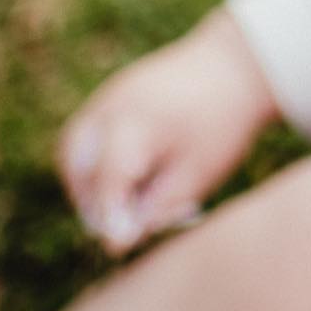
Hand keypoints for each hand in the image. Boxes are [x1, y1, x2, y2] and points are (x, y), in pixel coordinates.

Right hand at [56, 8, 278, 253]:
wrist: (236, 64)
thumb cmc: (223, 122)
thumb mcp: (201, 170)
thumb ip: (158, 205)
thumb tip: (118, 240)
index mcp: (140, 120)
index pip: (110, 176)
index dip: (110, 214)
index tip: (118, 246)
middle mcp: (114, 104)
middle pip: (78, 164)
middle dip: (92, 202)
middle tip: (119, 228)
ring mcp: (107, 95)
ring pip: (74, 149)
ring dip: (89, 184)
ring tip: (123, 206)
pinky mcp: (110, 94)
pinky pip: (88, 135)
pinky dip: (97, 163)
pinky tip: (132, 179)